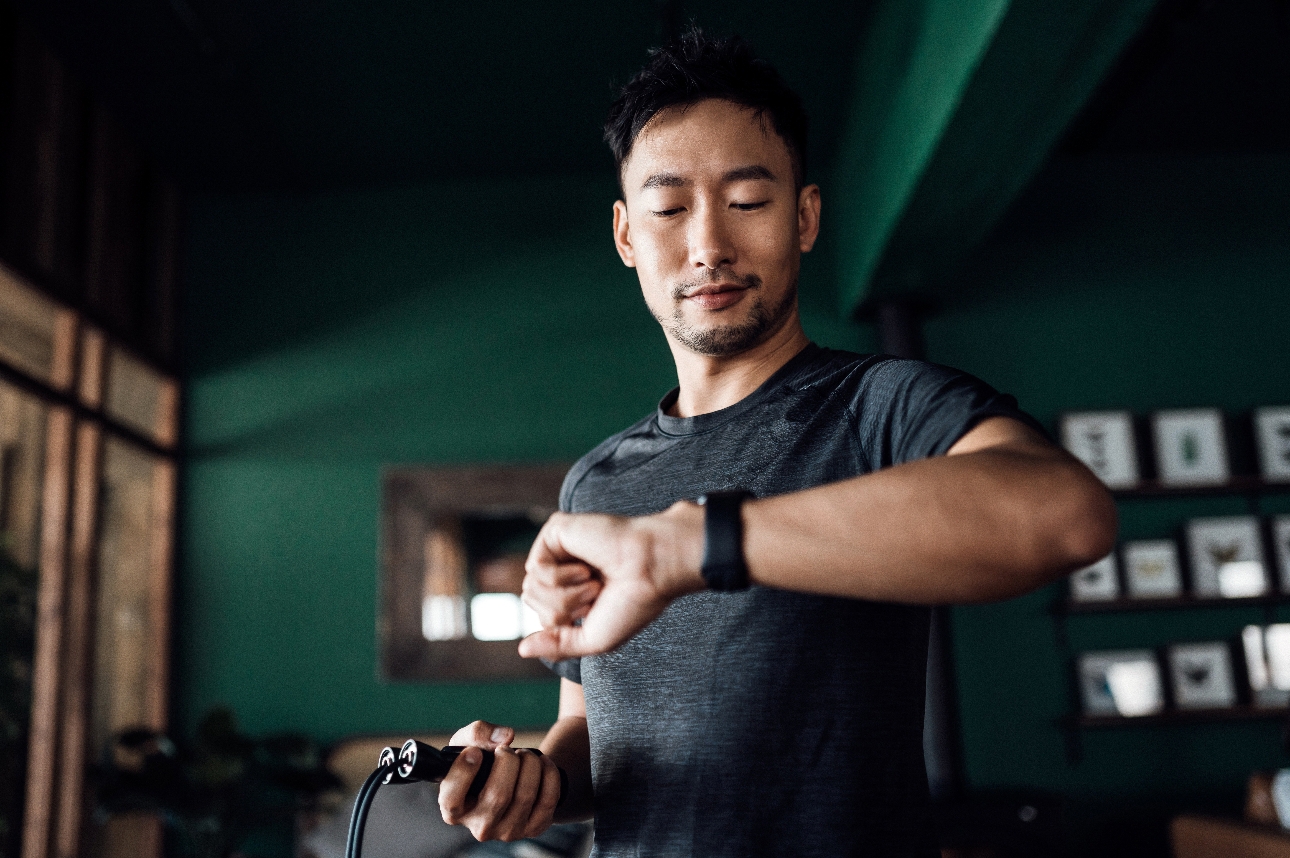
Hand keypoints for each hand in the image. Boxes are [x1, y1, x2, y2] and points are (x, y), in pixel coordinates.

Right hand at [438, 720, 561, 841]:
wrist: (509, 780)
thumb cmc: (481, 762)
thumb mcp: (467, 743)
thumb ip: (476, 733)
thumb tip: (505, 737)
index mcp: (455, 811)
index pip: (451, 801)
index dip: (463, 773)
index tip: (474, 752)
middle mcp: (480, 827)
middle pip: (498, 796)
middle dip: (507, 761)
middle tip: (506, 750)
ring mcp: (508, 831)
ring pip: (525, 796)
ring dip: (529, 764)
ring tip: (523, 755)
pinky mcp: (534, 828)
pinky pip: (548, 800)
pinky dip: (549, 773)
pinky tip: (541, 762)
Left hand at [518, 502, 704, 659]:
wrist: (652, 571)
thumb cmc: (632, 603)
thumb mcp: (594, 639)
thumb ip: (558, 646)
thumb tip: (522, 649)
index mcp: (574, 588)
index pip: (542, 614)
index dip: (564, 622)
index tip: (597, 609)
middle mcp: (564, 566)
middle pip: (531, 600)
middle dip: (562, 609)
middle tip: (596, 593)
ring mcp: (559, 548)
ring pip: (530, 587)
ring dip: (565, 595)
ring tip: (593, 581)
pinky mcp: (556, 531)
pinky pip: (534, 568)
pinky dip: (561, 577)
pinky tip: (586, 568)